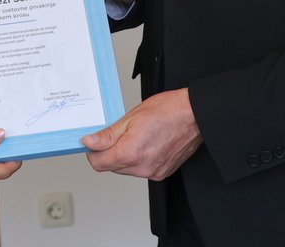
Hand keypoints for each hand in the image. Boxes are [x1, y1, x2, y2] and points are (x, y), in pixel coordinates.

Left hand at [82, 89, 201, 180]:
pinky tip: (147, 143)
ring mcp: (153, 171)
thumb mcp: (131, 117)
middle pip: (112, 167)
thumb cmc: (167, 110)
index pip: (98, 163)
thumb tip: (90, 142)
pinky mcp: (162, 173)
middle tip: (120, 133)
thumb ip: (108, 135)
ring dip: (125, 156)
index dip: (93, 151)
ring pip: (126, 169)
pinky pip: (141, 170)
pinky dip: (139, 159)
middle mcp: (142, 167)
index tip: (94, 142)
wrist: (194, 115)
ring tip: (137, 136)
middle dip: (110, 152)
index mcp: (130, 153)